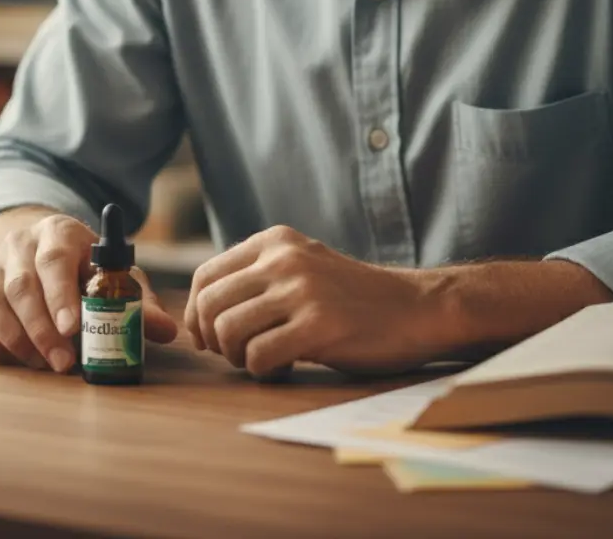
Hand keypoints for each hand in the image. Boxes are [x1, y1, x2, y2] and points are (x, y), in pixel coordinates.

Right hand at [0, 212, 177, 372]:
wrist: (39, 251)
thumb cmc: (84, 268)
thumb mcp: (113, 275)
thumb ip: (137, 301)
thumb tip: (166, 331)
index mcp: (58, 232)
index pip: (55, 259)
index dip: (61, 295)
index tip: (73, 329)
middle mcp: (20, 244)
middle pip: (21, 285)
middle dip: (43, 330)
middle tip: (65, 364)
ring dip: (19, 340)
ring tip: (46, 365)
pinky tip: (22, 360)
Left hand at [185, 226, 446, 377]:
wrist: (415, 308)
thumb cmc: (352, 298)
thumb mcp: (301, 268)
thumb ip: (257, 280)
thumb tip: (201, 318)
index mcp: (274, 241)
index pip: (206, 276)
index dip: (197, 314)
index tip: (207, 338)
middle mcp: (283, 258)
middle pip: (211, 303)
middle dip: (212, 338)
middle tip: (233, 355)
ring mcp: (301, 289)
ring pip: (228, 329)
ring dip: (235, 356)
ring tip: (257, 361)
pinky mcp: (318, 324)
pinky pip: (258, 355)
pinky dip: (260, 370)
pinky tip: (280, 369)